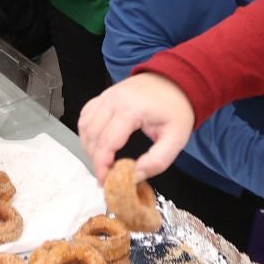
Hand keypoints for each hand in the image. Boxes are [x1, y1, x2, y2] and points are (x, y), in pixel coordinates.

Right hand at [78, 72, 193, 181]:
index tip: (106, 182)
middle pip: (93, 136)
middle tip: (105, 176)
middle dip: (95, 160)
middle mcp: (114, 99)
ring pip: (85, 126)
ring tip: (102, 162)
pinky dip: (87, 132)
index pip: (107, 142)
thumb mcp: (176, 138)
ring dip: (89, 147)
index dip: (102, 165)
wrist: (178, 81)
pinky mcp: (105, 95)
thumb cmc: (177, 108)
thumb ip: (157, 161)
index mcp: (132, 109)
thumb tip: (135, 176)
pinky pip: (86, 115)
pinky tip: (97, 144)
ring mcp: (107, 95)